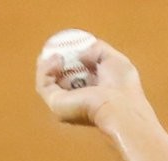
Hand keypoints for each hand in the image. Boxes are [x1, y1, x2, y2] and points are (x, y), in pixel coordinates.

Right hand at [36, 39, 154, 128]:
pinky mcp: (57, 106)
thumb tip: (79, 52)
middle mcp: (78, 102)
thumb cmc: (124, 89)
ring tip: (58, 54)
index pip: (75, 76)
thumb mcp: (114, 60)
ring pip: (47, 81)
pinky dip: (46, 69)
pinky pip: (43, 84)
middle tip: (56, 48)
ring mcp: (66, 106)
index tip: (68, 46)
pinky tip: (56, 60)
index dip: (69, 59)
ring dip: (48, 64)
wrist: (121, 107)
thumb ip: (98, 50)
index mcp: (93, 94)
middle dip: (54, 61)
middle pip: (58, 78)